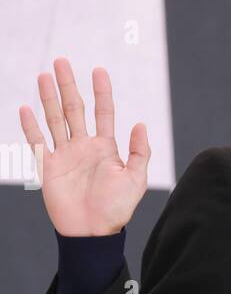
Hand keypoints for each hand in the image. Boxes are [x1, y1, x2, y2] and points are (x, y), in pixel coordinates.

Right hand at [19, 58, 149, 236]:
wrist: (92, 232)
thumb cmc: (116, 209)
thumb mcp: (136, 179)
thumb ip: (139, 152)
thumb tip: (140, 124)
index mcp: (105, 147)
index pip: (103, 112)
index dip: (101, 91)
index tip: (98, 70)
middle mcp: (83, 147)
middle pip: (74, 109)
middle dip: (68, 85)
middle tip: (62, 62)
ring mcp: (65, 155)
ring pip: (55, 119)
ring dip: (49, 98)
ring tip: (44, 75)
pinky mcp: (49, 167)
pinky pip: (38, 142)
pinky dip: (31, 126)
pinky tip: (25, 108)